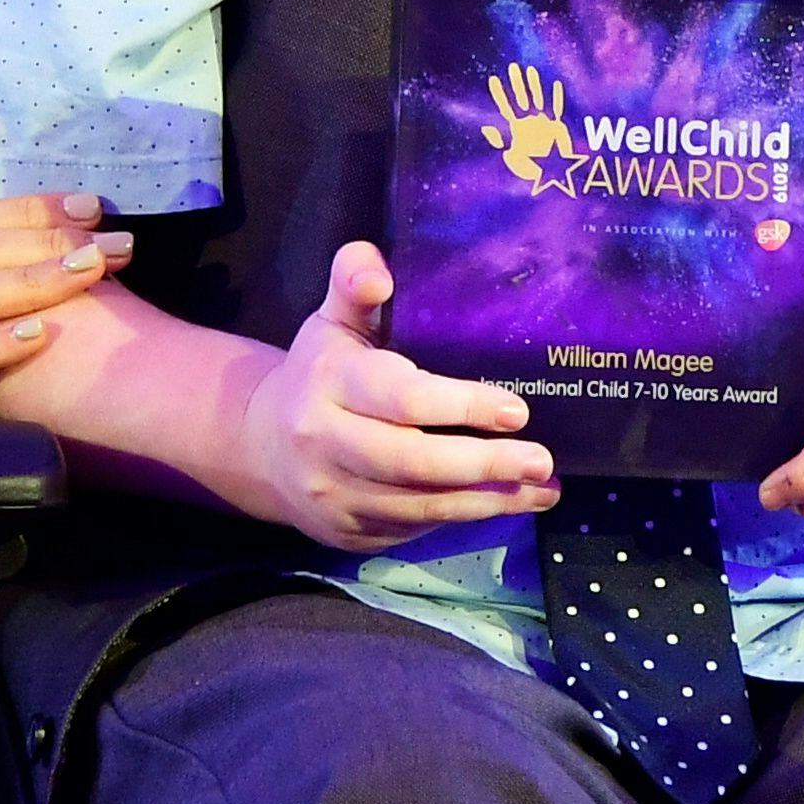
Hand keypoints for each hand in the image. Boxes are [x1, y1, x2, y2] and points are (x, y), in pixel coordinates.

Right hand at [236, 241, 558, 550]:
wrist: (262, 446)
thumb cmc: (319, 373)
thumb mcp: (332, 320)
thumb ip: (354, 283)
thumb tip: (378, 271)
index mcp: (329, 382)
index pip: (401, 398)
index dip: (461, 406)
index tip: (516, 410)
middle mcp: (325, 442)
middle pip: (412, 462)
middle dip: (484, 465)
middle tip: (541, 460)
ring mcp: (334, 494)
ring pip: (419, 505)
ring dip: (488, 501)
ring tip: (541, 490)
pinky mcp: (348, 531)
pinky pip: (413, 528)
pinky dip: (463, 518)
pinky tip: (505, 504)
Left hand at [479, 62, 574, 186]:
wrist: (550, 175)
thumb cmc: (530, 167)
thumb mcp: (510, 155)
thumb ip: (499, 141)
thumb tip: (486, 128)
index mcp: (516, 128)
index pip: (505, 106)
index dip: (499, 93)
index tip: (493, 79)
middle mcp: (528, 121)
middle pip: (521, 97)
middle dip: (516, 82)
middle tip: (512, 66)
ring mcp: (542, 121)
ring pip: (538, 98)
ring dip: (534, 84)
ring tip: (530, 70)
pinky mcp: (556, 126)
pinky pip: (557, 108)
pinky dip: (557, 98)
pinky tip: (556, 85)